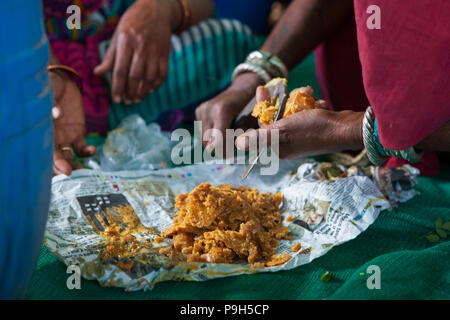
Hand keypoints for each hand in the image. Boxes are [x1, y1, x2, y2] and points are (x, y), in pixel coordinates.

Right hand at [50, 71, 95, 174]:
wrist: (62, 81)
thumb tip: (56, 113)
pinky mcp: (77, 132)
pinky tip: (93, 150)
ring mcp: (65, 137)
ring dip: (77, 165)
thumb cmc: (50, 86)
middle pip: (58, 158)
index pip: (47, 152)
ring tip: (85, 170)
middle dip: (65, 167)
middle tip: (74, 173)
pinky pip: (82, 147)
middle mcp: (53, 138)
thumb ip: (51, 103)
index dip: (55, 163)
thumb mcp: (49, 92)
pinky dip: (87, 152)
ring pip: (70, 157)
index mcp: (43, 131)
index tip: (65, 170)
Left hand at [94, 0, 175, 102]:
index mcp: (126, 42)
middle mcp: (141, 48)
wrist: (156, 11)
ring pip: (149, 79)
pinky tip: (149, 90)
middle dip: (130, 93)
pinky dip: (155, 85)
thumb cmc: (132, 24)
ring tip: (136, 99)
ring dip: (142, 92)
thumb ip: (110, 57)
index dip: (117, 88)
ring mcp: (155, 52)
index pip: (120, 71)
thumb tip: (98, 73)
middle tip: (126, 101)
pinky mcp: (165, 54)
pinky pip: (161, 75)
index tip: (116, 99)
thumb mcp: (118, 36)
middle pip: (135, 77)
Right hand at [195, 73, 262, 151]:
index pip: (217, 139)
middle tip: (229, 150)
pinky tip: (221, 128)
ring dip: (214, 141)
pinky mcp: (199, 110)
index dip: (223, 150)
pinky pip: (202, 130)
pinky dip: (211, 133)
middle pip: (208, 141)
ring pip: (204, 138)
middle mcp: (208, 109)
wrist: (243, 87)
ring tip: (227, 137)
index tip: (230, 155)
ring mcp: (202, 109)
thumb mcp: (251, 120)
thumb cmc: (251, 105)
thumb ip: (242, 134)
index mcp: (222, 110)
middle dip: (219, 147)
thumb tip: (234, 150)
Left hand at [235, 86, 363, 157]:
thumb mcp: (282, 131)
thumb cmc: (313, 129)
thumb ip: (259, 137)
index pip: (262, 125)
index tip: (261, 88)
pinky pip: (307, 112)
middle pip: (277, 117)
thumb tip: (237, 144)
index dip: (261, 107)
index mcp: (278, 147)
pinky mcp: (315, 127)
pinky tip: (319, 102)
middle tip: (282, 85)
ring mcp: (302, 135)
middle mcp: (288, 143)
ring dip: (300, 100)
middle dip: (283, 100)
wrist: (347, 128)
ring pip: (293, 111)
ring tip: (309, 92)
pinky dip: (312, 104)